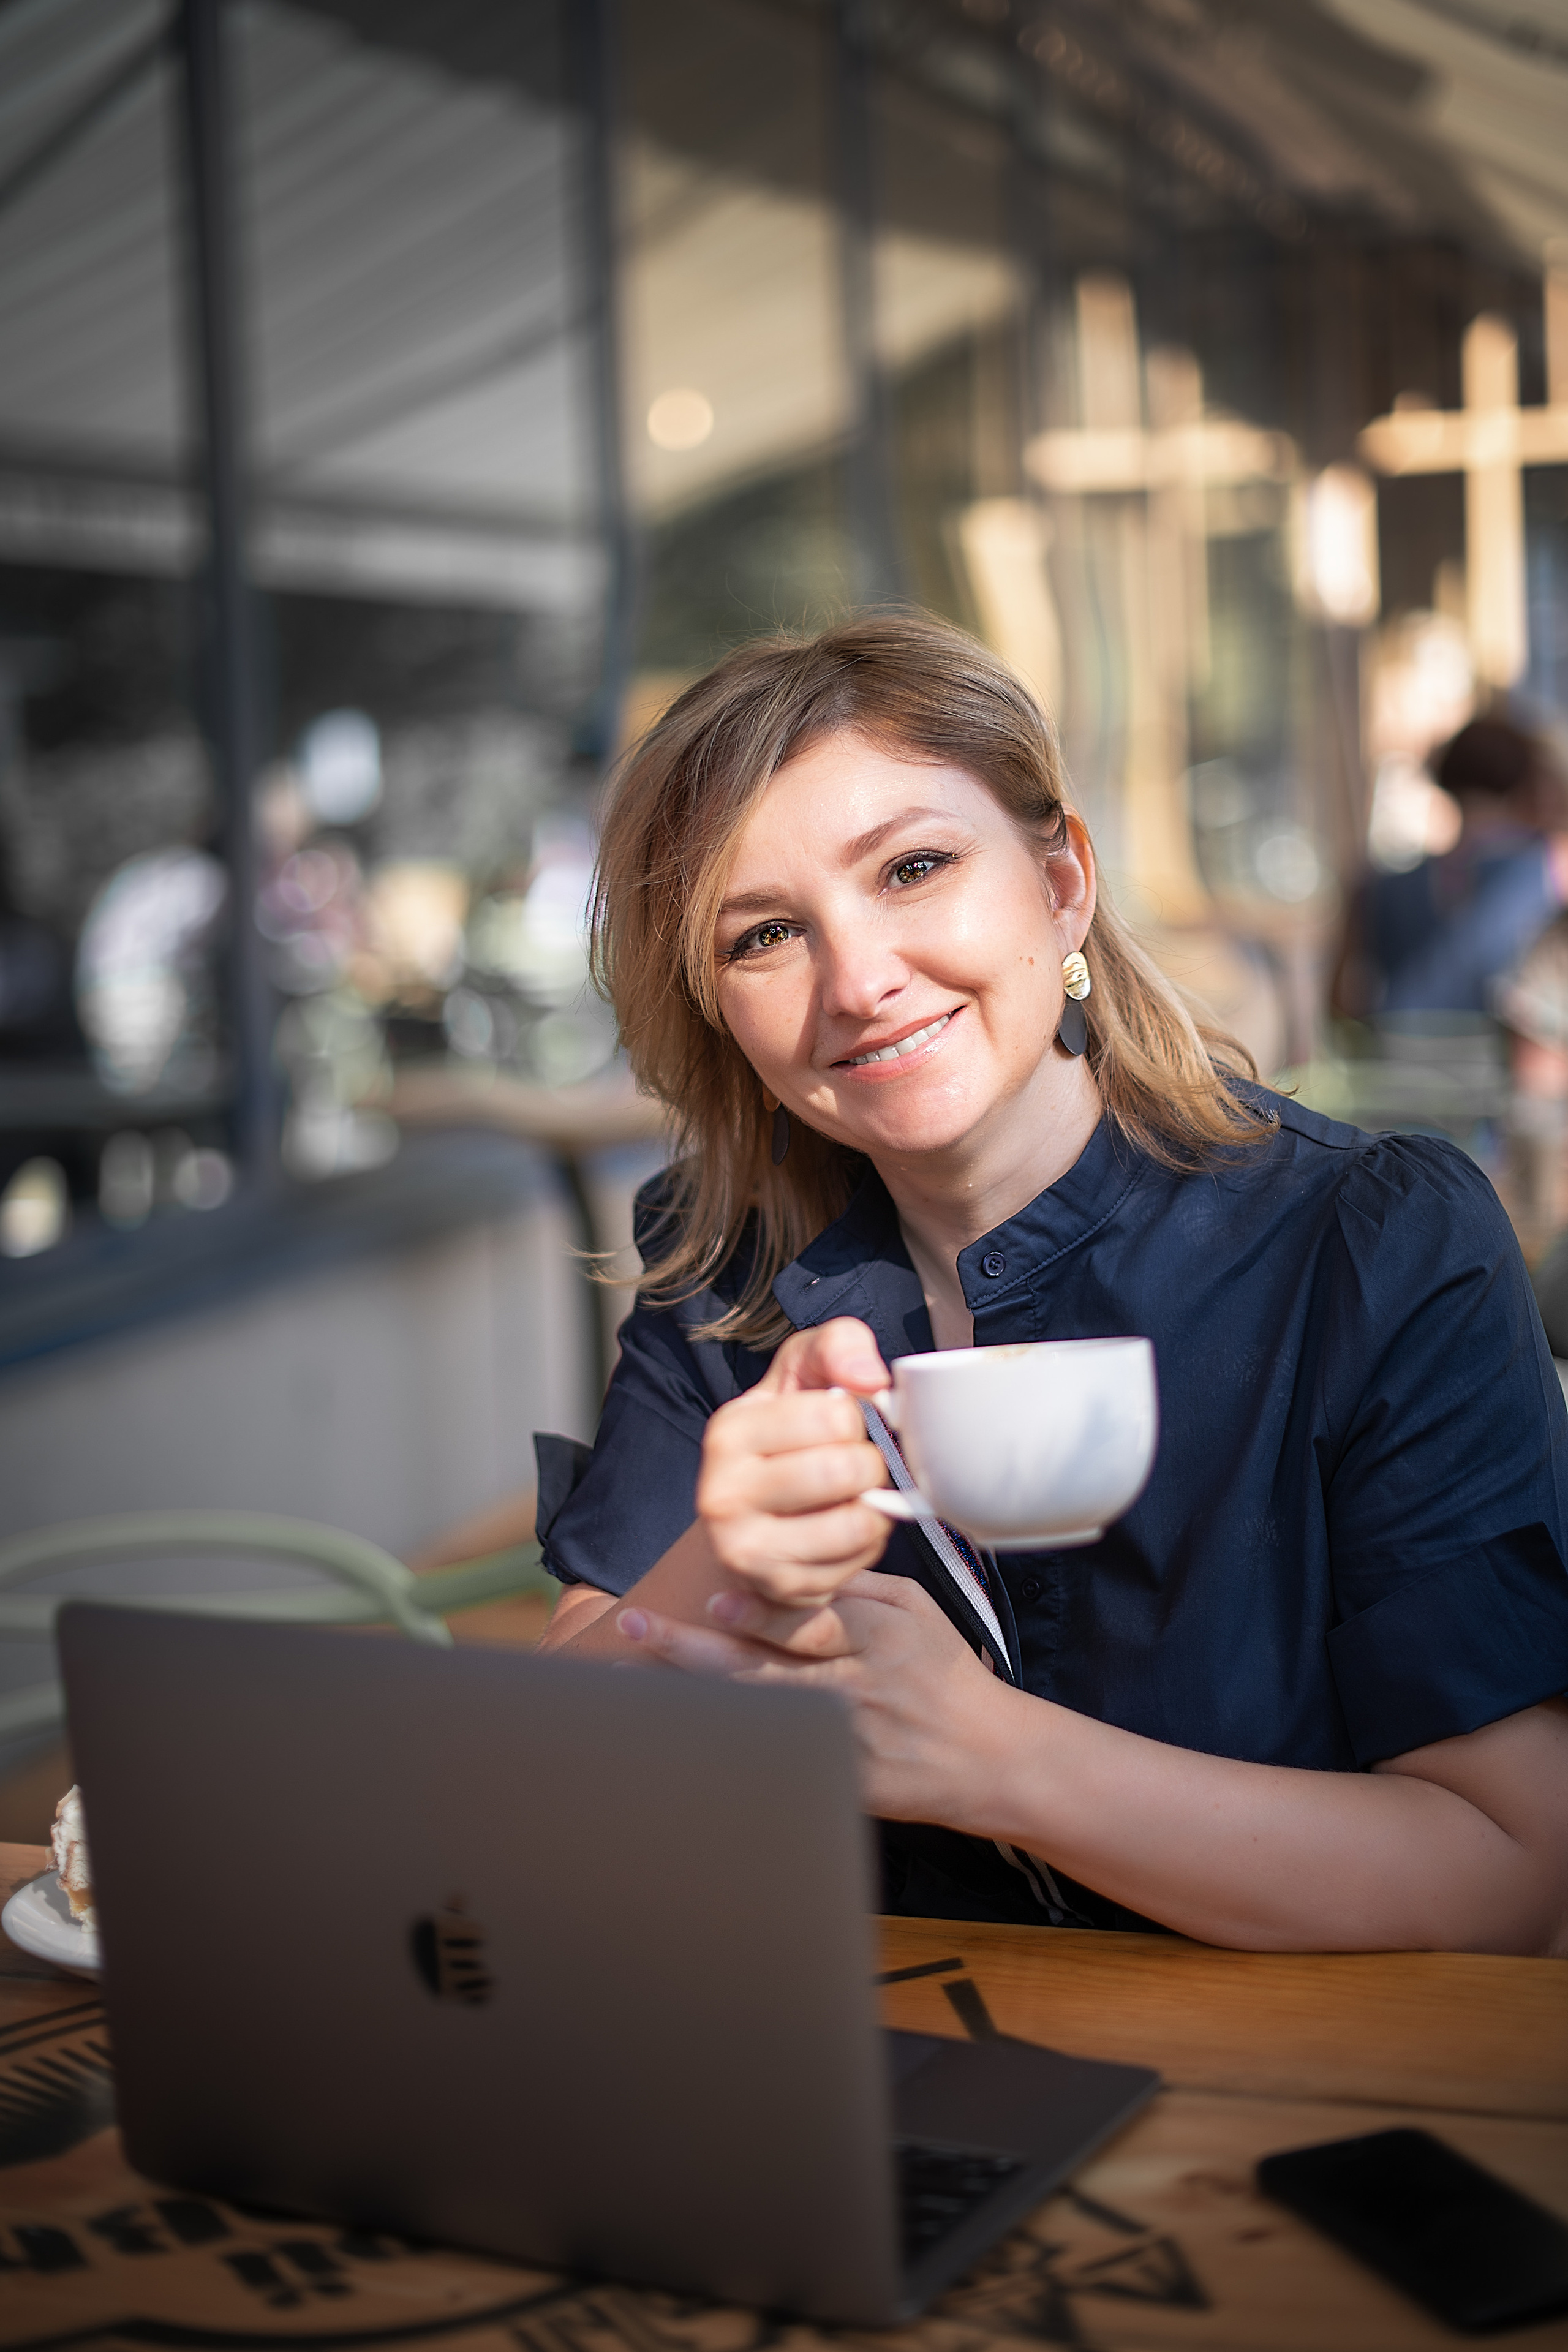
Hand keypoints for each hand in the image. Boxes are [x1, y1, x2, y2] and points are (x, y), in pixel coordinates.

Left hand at [617, 1571, 1017, 1828]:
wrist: (988, 1757)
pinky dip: (727, 1739)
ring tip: (637, 1670)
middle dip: (696, 1646)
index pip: (811, 1620)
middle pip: (765, 1667)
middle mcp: (856, 1687)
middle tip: (637, 1626)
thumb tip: (798, 1563)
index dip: (761, 1611)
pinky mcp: (838, 1779)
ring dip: (695, 1688)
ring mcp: (843, 1739)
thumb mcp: (916, 1613)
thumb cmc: (947, 1672)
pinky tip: (680, 1726)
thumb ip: (857, 1587)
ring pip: (758, 1710)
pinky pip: (776, 1756)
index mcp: (879, 1637)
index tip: (713, 1598)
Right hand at [696, 1317, 893, 1608]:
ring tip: (855, 1497)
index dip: (858, 1417)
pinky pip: (857, 1563)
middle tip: (857, 1465)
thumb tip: (870, 1378)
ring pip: (855, 1522)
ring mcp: (744, 1548)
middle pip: (846, 1469)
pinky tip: (844, 1531)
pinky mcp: (777, 1588)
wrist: (753, 1518)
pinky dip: (867, 1545)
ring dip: (875, 1508)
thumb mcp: (804, 1372)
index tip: (842, 1426)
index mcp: (730, 1430)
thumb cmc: (789, 1436)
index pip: (835, 1415)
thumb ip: (838, 1345)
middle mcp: (722, 1492)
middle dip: (871, 1464)